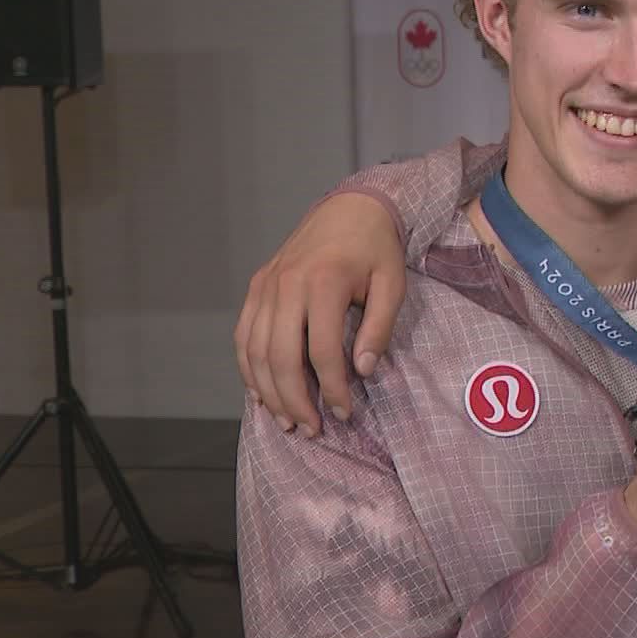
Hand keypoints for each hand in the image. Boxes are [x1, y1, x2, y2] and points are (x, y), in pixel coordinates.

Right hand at [234, 192, 405, 433]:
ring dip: (268, 392)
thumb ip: (379, 328)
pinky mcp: (257, 286)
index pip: (322, 351)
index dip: (332, 389)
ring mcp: (266, 285)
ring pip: (255, 351)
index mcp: (323, 283)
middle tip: (312, 429)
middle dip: (295, 401)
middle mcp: (287, 284)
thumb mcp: (392, 284)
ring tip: (288, 421)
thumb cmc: (375, 248)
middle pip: (281, 357)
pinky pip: (244, 335)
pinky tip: (263, 394)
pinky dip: (249, 369)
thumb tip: (363, 371)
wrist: (350, 207)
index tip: (345, 413)